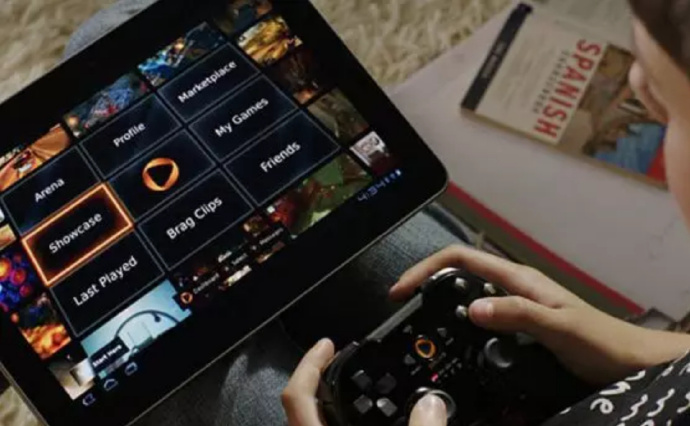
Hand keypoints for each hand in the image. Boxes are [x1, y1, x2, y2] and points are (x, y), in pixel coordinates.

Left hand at [282, 339, 447, 425]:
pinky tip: (365, 425)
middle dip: (320, 379)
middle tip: (341, 361)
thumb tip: (432, 404)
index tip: (327, 345)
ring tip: (353, 390)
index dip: (310, 364)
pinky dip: (342, 424)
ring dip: (330, 405)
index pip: (297, 395)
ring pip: (313, 423)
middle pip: (301, 406)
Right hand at [390, 245, 689, 384]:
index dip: (427, 267)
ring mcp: (514, 304)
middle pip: (458, 273)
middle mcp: (512, 286)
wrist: (626, 360)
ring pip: (466, 294)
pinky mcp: (517, 323)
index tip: (403, 287)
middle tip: (404, 305)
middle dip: (426, 282)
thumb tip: (473, 310)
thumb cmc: (599, 340)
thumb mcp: (557, 326)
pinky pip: (479, 316)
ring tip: (420, 321)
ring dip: (440, 303)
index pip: (461, 259)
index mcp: (517, 278)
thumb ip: (518, 314)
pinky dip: (459, 322)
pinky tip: (454, 339)